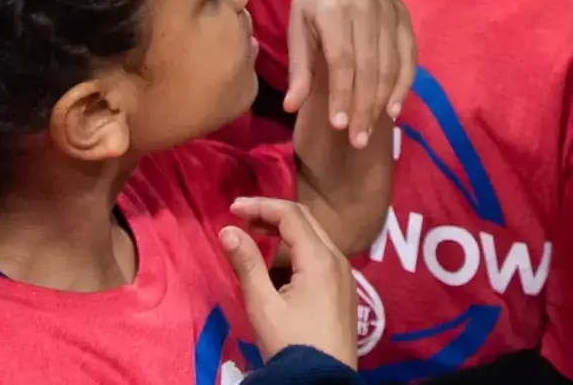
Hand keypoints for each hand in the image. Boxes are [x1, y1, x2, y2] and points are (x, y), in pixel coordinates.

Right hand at [219, 197, 358, 367]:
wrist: (324, 381)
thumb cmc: (292, 343)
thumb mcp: (263, 306)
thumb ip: (246, 264)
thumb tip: (227, 230)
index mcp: (320, 258)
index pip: (291, 214)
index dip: (260, 205)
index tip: (232, 209)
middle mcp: (338, 259)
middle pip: (306, 220)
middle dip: (272, 213)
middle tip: (242, 216)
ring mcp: (345, 274)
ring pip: (314, 237)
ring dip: (285, 231)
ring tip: (254, 235)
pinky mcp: (344, 290)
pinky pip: (320, 255)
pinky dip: (297, 249)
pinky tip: (277, 263)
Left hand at [287, 0, 416, 149]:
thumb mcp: (298, 26)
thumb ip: (299, 67)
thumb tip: (291, 107)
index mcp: (333, 10)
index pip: (342, 60)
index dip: (343, 94)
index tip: (339, 126)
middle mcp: (365, 10)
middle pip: (369, 67)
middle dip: (363, 107)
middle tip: (356, 140)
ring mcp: (389, 12)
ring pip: (391, 64)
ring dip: (383, 101)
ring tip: (371, 130)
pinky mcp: (404, 16)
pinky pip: (409, 54)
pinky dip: (404, 83)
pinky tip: (395, 107)